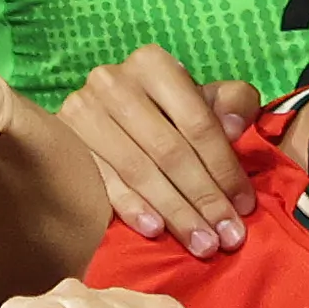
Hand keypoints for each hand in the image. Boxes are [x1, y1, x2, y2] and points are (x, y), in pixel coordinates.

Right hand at [55, 44, 263, 250]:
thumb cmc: (162, 111)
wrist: (100, 115)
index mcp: (153, 64)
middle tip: (225, 237)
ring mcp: (83, 113)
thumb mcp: (202, 98)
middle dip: (203, 198)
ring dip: (174, 212)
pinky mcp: (64, 144)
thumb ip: (232, 102)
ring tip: (200, 242)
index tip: (244, 207)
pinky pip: (104, 182)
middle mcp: (114, 83)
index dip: (225, 168)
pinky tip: (154, 230)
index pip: (197, 123)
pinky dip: (131, 207)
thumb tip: (234, 128)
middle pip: (169, 151)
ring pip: (139, 171)